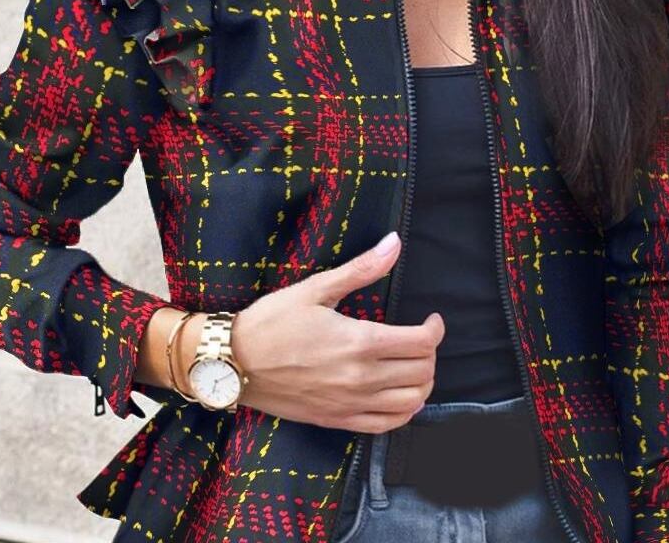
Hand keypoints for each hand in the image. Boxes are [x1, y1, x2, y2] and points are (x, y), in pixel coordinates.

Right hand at [231, 231, 444, 433]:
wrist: (233, 362)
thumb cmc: (272, 321)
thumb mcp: (316, 288)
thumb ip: (362, 268)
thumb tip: (394, 242)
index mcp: (359, 342)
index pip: (421, 342)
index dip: (435, 329)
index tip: (431, 320)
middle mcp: (361, 378)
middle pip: (422, 371)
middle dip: (430, 352)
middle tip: (420, 338)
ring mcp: (350, 404)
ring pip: (411, 402)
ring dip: (423, 382)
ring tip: (414, 365)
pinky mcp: (338, 421)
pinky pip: (387, 426)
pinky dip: (405, 411)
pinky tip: (402, 396)